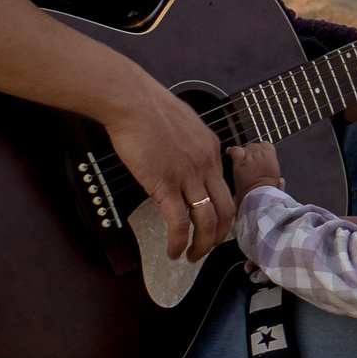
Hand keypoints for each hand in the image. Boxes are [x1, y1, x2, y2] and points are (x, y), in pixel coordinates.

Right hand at [106, 73, 232, 259]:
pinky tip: (172, 252)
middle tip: (208, 248)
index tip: (212, 224)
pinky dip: (178, 242)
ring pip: (207, 220)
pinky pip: (179, 222)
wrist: (131, 100)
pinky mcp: (165, 185)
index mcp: (212, 149)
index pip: (225, 187)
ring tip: (192, 257)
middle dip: (219, 235)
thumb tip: (182, 154)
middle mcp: (207, 165)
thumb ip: (189, 143)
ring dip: (202, 245)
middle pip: (226, 209)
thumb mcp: (182, 122)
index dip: (222, 211)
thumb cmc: (148, 105)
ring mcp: (188, 176)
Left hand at [228, 141, 286, 197]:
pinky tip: (229, 152)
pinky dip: (231, 150)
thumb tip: (281, 181)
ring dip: (243, 152)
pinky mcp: (240, 162)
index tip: (259, 156)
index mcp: (272, 159)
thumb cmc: (267, 194)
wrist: (258, 196)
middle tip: (249, 161)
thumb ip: (279, 182)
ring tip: (241, 160)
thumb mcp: (277, 187)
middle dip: (251, 151)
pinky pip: (235, 150)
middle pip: (255, 146)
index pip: (266, 145)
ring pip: (246, 147)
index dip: (262, 149)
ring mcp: (251, 157)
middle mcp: (262, 155)